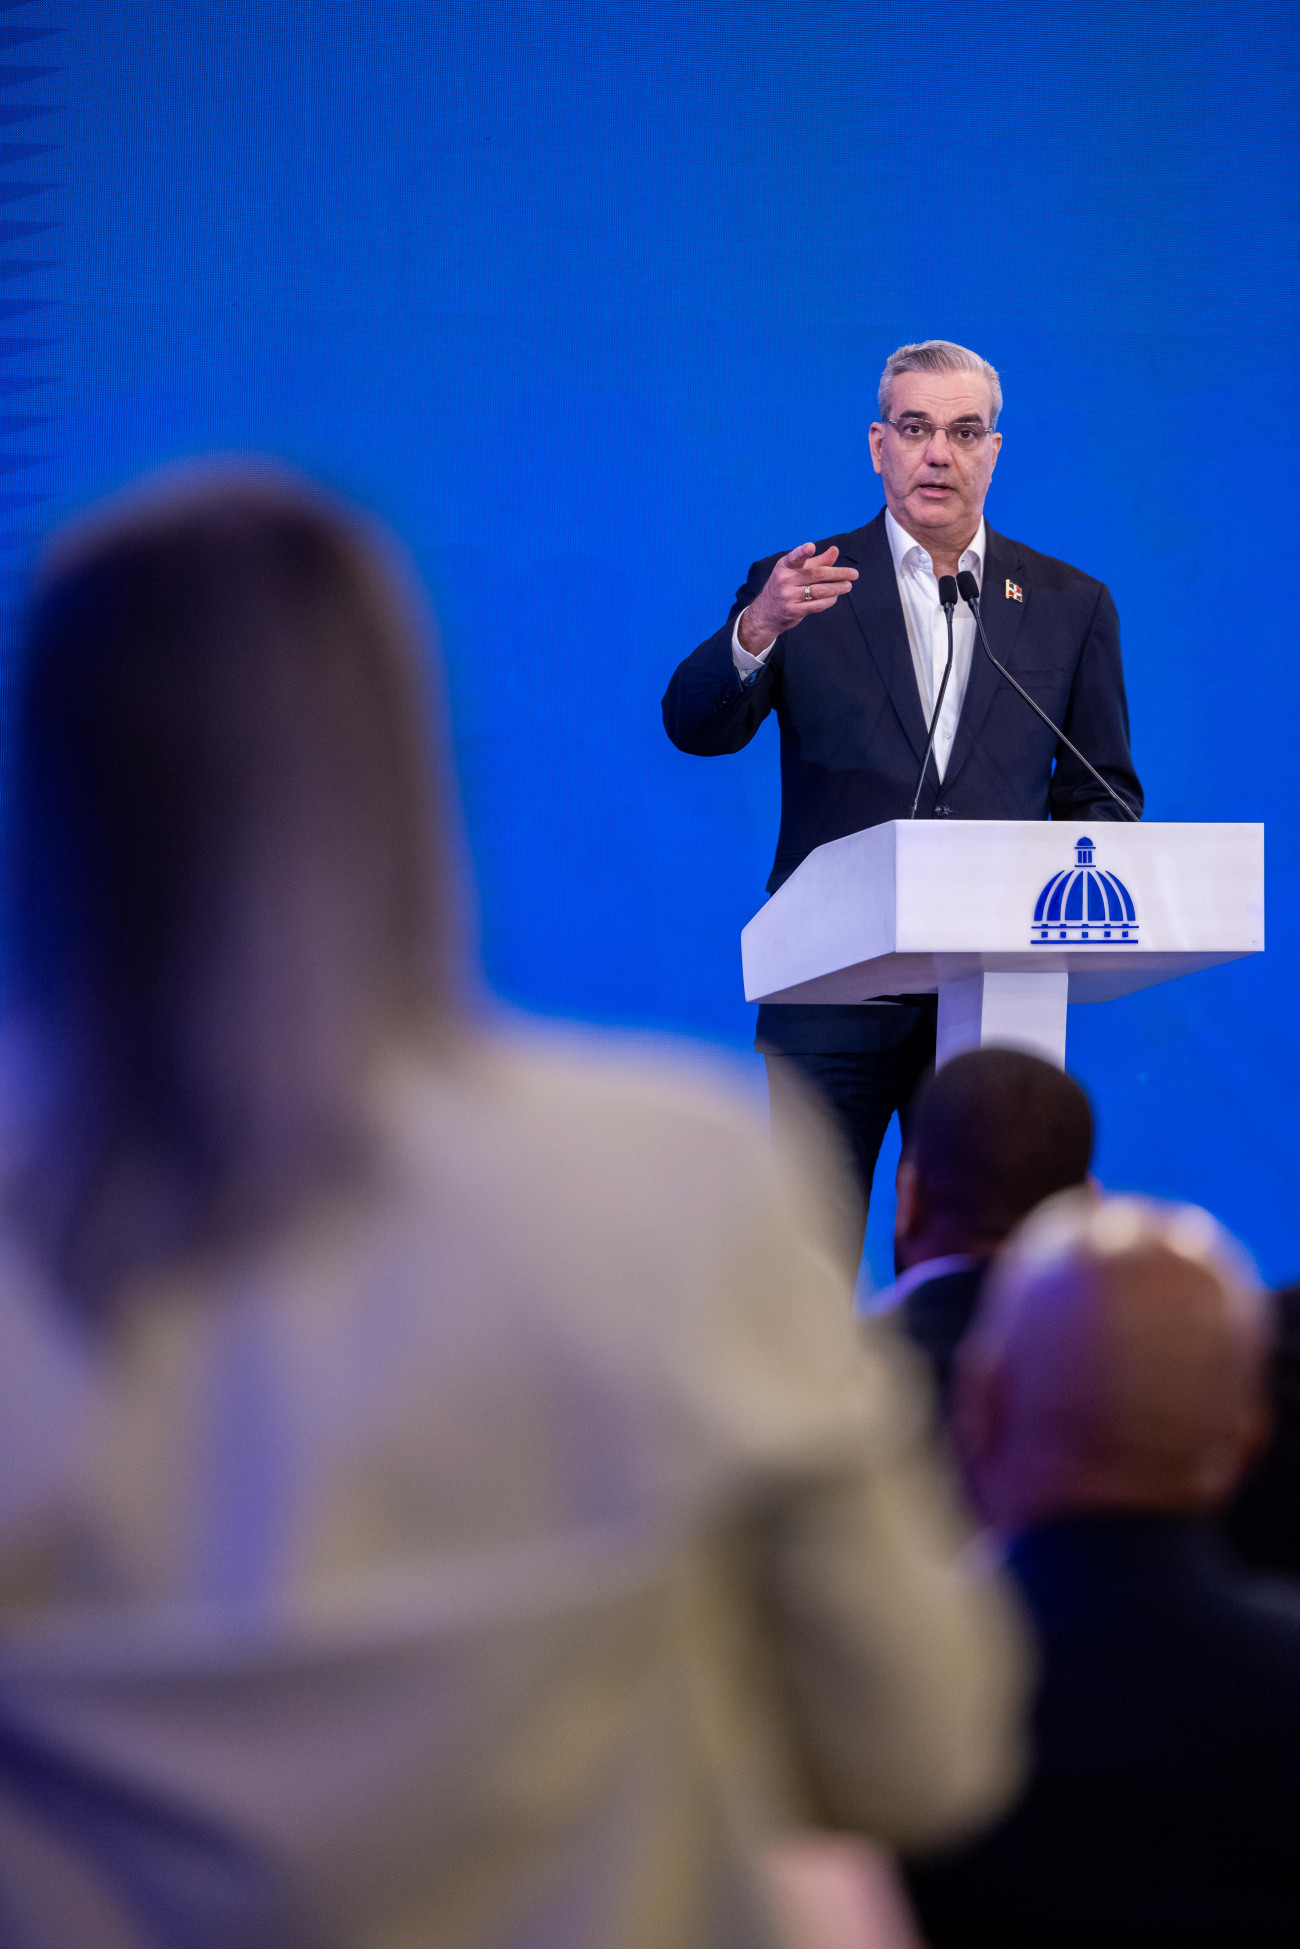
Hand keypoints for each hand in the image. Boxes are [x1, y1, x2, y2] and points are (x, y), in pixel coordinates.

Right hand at [738, 543, 857, 653]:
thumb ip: (817, 561)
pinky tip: (835, 597)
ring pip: (819, 591)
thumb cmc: (785, 586)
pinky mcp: (793, 611)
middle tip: (854, 574)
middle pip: (817, 574)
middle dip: (838, 574)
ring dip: (837, 588)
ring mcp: (788, 596)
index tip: (811, 547)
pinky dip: (829, 600)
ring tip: (848, 586)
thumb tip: (835, 550)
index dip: (803, 551)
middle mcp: (784, 580)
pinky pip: (817, 605)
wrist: (766, 613)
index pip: (795, 557)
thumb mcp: (796, 570)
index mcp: (785, 566)